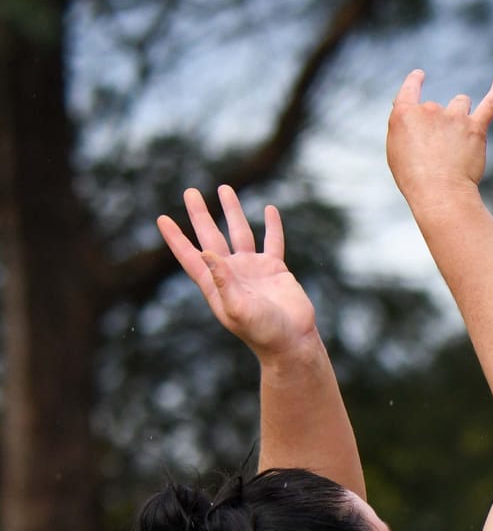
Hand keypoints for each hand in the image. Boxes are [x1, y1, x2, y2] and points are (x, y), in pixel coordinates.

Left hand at [156, 187, 318, 361]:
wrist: (292, 342)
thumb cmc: (263, 332)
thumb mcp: (238, 308)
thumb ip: (222, 280)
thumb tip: (205, 251)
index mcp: (216, 284)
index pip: (190, 256)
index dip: (176, 238)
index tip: (162, 219)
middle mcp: (231, 273)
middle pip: (211, 236)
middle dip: (200, 214)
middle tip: (190, 192)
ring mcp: (253, 269)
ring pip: (240, 232)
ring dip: (232, 211)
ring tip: (225, 188)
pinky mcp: (275, 269)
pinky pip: (272, 241)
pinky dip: (272, 225)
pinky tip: (269, 210)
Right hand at [386, 68, 492, 205]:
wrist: (440, 193)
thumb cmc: (415, 179)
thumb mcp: (397, 151)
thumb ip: (407, 128)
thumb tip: (418, 117)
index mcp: (405, 114)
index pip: (409, 89)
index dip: (414, 81)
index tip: (419, 75)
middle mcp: (430, 110)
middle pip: (437, 107)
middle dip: (438, 126)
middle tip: (437, 157)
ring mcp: (455, 117)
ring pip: (461, 103)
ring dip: (461, 115)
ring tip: (459, 141)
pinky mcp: (476, 128)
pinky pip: (490, 103)